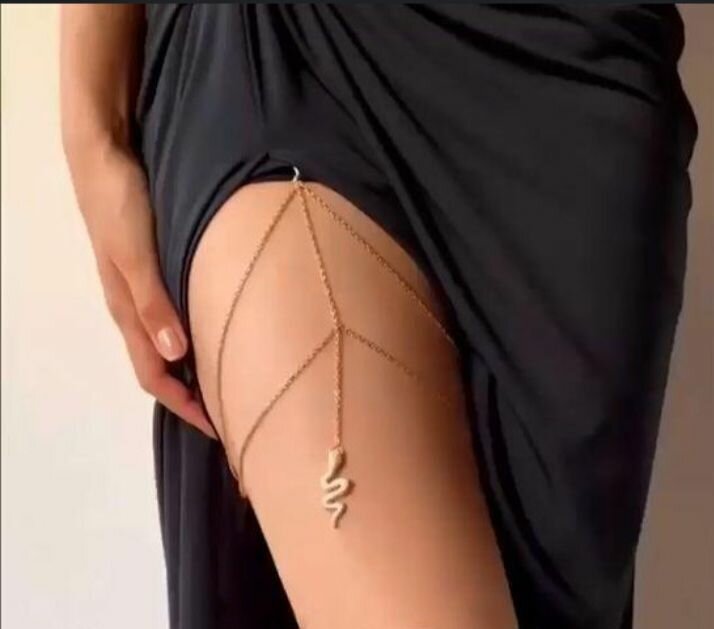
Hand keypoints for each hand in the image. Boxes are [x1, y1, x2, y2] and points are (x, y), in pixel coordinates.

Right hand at [71, 144, 216, 438]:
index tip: (221, 429)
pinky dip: (197, 337)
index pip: (155, 375)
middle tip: (233, 412)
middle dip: (193, 395)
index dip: (185, 406)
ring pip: (170, 343)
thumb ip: (154, 302)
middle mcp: (136, 308)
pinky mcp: (156, 270)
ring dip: (197, 368)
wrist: (103, 156)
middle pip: (162, 366)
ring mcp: (145, 289)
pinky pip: (176, 317)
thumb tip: (177, 354)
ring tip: (234, 381)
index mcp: (129, 311)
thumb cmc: (119, 205)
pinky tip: (220, 332)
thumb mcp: (137, 254)